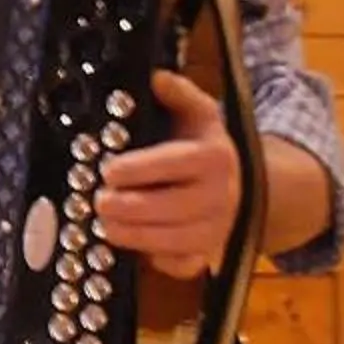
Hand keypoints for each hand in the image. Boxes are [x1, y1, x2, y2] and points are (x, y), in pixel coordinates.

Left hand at [96, 71, 241, 280]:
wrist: (244, 183)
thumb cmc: (206, 147)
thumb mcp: (199, 113)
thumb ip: (178, 94)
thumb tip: (156, 78)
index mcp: (214, 157)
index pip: (176, 164)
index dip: (141, 169)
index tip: (110, 171)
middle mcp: (220, 195)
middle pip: (172, 208)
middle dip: (130, 208)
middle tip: (99, 202)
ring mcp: (216, 228)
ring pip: (174, 241)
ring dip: (134, 236)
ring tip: (105, 224)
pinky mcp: (208, 253)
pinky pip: (183, 266)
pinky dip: (159, 260)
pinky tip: (137, 246)